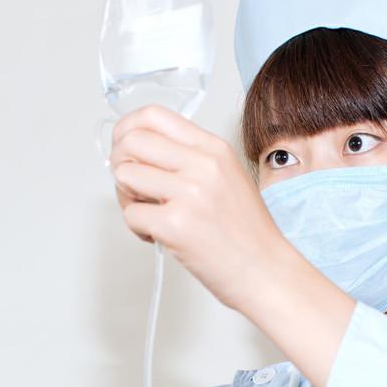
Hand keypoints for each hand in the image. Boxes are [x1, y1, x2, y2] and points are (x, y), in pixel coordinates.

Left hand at [107, 104, 290, 311]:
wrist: (266, 271)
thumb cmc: (247, 233)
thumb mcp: (227, 177)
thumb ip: (189, 159)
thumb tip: (140, 151)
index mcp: (214, 149)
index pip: (153, 116)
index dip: (127, 129)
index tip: (124, 147)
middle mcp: (202, 164)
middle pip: (131, 142)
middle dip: (121, 164)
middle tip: (133, 187)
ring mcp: (189, 193)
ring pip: (124, 175)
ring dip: (127, 198)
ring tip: (148, 214)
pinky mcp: (175, 225)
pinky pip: (131, 214)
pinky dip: (137, 228)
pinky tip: (157, 235)